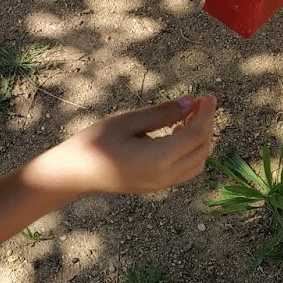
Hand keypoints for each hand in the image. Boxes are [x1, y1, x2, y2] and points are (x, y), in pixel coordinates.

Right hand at [46, 95, 215, 197]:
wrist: (74, 173)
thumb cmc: (95, 142)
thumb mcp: (128, 121)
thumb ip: (162, 113)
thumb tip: (191, 101)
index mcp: (159, 158)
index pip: (196, 134)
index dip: (206, 113)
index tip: (208, 96)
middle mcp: (165, 176)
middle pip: (201, 150)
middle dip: (206, 125)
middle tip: (199, 103)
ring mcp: (161, 184)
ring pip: (197, 163)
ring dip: (200, 140)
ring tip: (188, 117)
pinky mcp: (155, 186)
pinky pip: (185, 170)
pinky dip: (190, 152)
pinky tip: (176, 134)